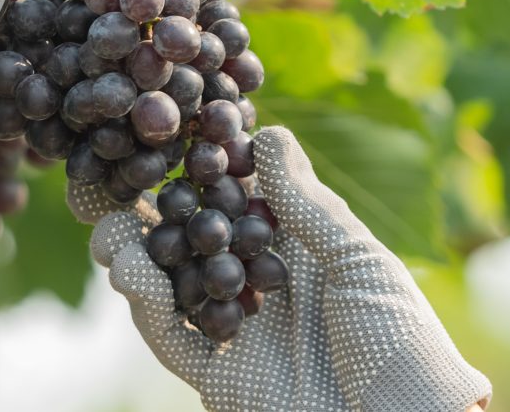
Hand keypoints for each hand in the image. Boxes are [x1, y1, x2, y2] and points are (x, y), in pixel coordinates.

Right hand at [77, 127, 490, 411]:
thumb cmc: (404, 346)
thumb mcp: (363, 264)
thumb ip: (309, 206)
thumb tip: (268, 133)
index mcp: (301, 253)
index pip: (240, 200)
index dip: (202, 169)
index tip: (163, 133)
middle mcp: (263, 287)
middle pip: (193, 240)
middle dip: (150, 212)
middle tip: (105, 182)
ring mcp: (238, 332)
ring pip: (171, 285)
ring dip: (137, 255)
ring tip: (109, 232)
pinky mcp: (218, 376)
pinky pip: (172, 338)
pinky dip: (147, 306)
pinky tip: (131, 275)